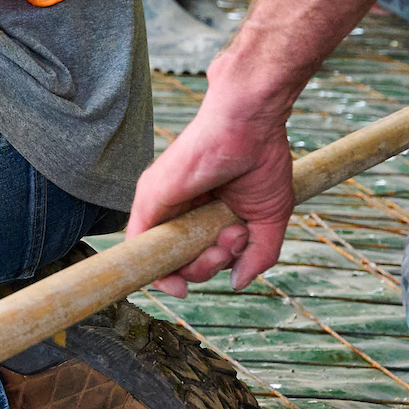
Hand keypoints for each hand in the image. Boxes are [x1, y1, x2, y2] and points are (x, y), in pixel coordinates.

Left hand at [126, 102, 295, 295]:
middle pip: (180, 262)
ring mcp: (163, 204)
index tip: (222, 270)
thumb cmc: (262, 162)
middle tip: (234, 242)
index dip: (202, 272)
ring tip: (228, 238)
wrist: (250, 125)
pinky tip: (188, 262)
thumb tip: (236, 283)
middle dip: (209, 267)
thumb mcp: (268, 220)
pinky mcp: (150, 197)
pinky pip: (140, 242)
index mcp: (203, 214)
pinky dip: (161, 264)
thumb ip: (257, 256)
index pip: (193, 256)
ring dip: (198, 266)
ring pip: (164, 258)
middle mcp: (179, 210)